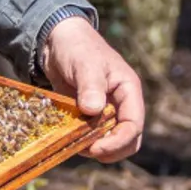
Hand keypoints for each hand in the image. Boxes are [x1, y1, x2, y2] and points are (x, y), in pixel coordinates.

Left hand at [42, 16, 144, 162]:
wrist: (56, 40)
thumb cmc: (77, 47)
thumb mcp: (85, 64)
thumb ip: (91, 86)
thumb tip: (93, 111)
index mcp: (128, 91)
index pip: (134, 125)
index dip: (118, 142)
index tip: (96, 148)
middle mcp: (120, 103)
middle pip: (128, 139)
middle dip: (110, 149)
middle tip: (86, 150)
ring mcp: (105, 110)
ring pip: (109, 139)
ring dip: (94, 146)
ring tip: (74, 142)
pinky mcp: (88, 114)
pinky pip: (91, 134)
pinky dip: (81, 139)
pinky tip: (67, 136)